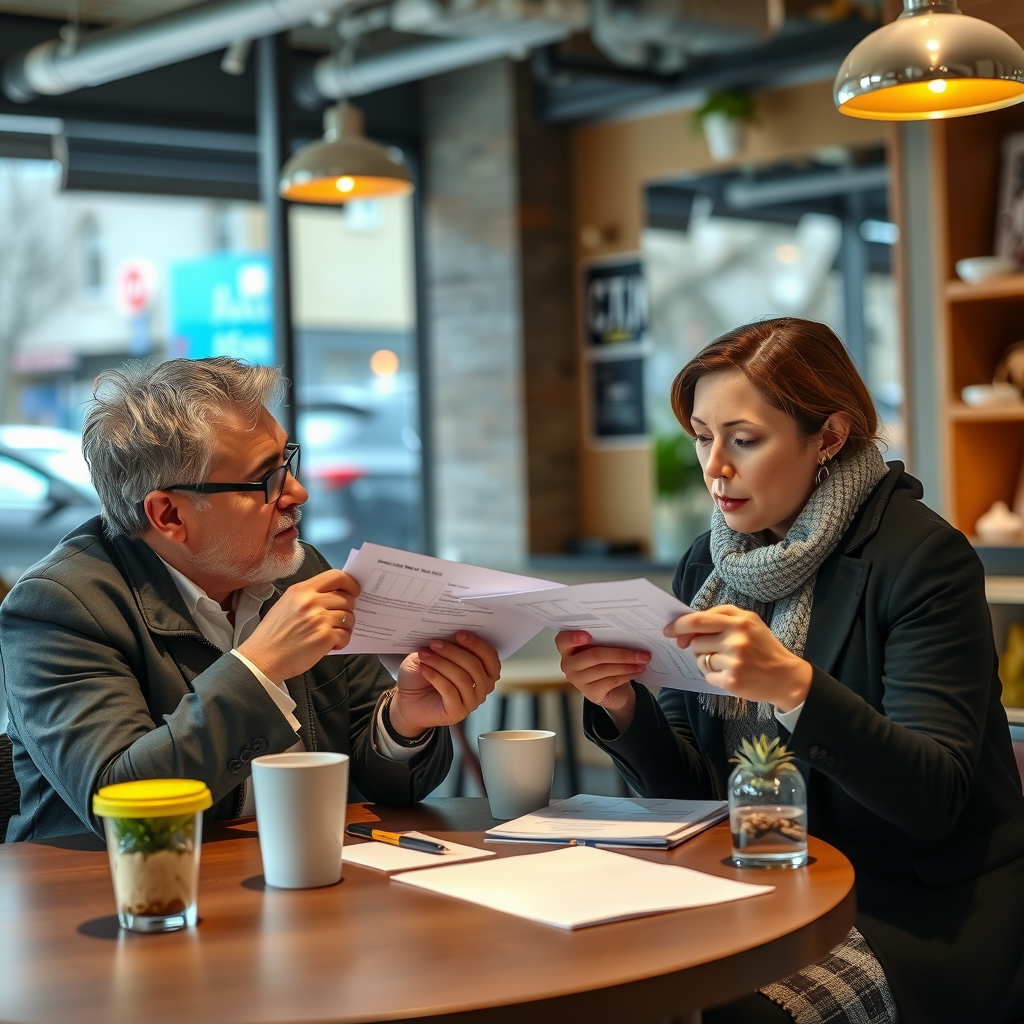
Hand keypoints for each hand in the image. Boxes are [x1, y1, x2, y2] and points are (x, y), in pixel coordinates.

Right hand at [238, 570, 359, 681]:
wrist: (262, 659)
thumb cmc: (273, 634)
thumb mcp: (286, 603)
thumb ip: (310, 596)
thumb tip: (336, 595)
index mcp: (302, 590)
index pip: (336, 576)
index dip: (350, 583)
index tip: (354, 591)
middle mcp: (311, 601)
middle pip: (346, 598)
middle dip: (348, 609)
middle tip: (340, 618)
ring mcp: (319, 619)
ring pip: (349, 617)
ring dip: (346, 626)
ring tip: (334, 632)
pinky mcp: (325, 637)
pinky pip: (346, 634)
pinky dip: (343, 640)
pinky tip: (332, 644)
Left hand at [389, 632, 499, 736]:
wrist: (408, 699)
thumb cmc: (425, 674)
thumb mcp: (437, 654)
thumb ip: (448, 645)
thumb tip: (450, 633)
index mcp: (485, 672)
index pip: (490, 657)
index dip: (477, 644)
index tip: (458, 634)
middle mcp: (483, 688)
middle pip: (475, 666)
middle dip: (453, 651)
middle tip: (434, 643)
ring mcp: (472, 702)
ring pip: (462, 678)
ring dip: (441, 663)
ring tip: (424, 655)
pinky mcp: (457, 712)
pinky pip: (450, 691)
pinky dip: (436, 677)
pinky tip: (424, 669)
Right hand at [555, 631, 650, 733]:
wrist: (612, 688)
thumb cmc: (606, 660)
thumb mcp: (602, 647)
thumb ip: (605, 640)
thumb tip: (628, 634)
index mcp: (567, 648)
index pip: (562, 640)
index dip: (573, 638)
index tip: (588, 635)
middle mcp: (568, 664)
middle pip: (594, 655)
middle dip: (621, 653)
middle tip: (642, 652)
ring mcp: (577, 680)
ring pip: (604, 669)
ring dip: (627, 664)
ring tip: (643, 661)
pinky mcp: (590, 693)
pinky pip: (610, 681)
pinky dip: (627, 675)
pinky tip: (637, 670)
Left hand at [663, 604, 811, 711]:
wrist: (786, 676)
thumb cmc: (762, 647)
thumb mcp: (748, 622)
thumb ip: (720, 618)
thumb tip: (686, 629)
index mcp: (739, 621)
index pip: (698, 620)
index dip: (679, 625)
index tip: (668, 630)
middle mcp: (736, 639)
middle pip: (696, 641)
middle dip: (698, 646)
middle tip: (713, 649)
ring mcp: (734, 661)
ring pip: (700, 659)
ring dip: (706, 661)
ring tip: (727, 662)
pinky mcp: (732, 680)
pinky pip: (707, 675)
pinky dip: (714, 675)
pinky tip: (730, 674)